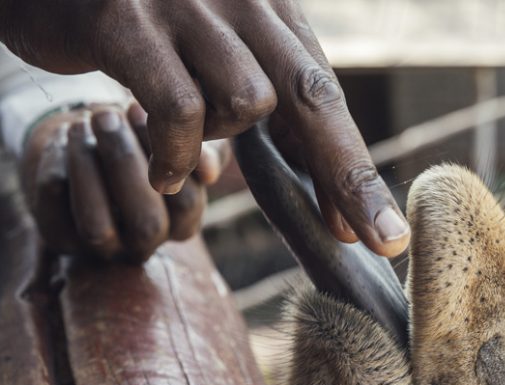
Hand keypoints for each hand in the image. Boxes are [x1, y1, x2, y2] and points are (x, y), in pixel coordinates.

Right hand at [0, 0, 410, 256]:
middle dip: (349, 178)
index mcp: (269, 3)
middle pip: (313, 98)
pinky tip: (161, 174)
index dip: (350, 165)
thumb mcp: (206, 52)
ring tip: (182, 145)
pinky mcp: (126, 19)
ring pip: (246, 102)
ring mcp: (186, 3)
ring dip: (218, 141)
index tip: (378, 227)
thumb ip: (258, 103)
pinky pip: (180, 108)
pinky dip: (175, 154)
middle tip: (378, 240)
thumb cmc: (134, 28)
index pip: (323, 94)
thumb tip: (318, 189)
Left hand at [20, 103, 228, 261]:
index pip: (187, 205)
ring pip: (97, 227)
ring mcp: (102, 248)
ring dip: (87, 170)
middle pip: (146, 223)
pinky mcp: (61, 240)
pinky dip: (57, 169)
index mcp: (182, 224)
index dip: (169, 158)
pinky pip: (55, 213)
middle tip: (106, 115)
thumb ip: (200, 149)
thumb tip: (209, 172)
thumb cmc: (140, 136)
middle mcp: (145, 244)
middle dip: (125, 164)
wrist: (87, 142)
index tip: (145, 109)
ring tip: (82, 122)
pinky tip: (62, 136)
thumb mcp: (175, 137)